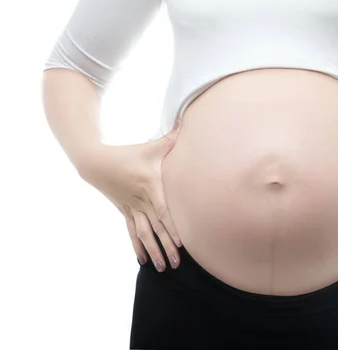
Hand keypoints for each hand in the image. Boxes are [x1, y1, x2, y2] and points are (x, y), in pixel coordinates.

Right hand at [79, 118, 183, 271]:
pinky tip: (143, 260)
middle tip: (177, 265)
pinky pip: (132, 232)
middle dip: (166, 247)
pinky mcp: (125, 211)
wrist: (96, 161)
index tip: (182, 243)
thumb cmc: (129, 153)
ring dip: (154, 251)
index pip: (163, 211)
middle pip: (156, 228)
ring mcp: (131, 208)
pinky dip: (138, 246)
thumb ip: (172, 138)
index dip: (172, 227)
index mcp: (150, 187)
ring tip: (164, 269)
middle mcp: (141, 201)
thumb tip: (187, 122)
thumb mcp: (152, 145)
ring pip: (144, 234)